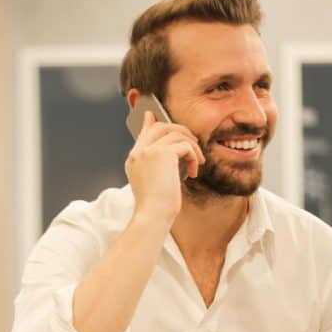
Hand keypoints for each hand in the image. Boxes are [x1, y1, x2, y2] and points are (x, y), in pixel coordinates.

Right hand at [124, 110, 204, 224]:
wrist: (153, 215)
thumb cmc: (156, 206)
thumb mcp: (154, 182)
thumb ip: (159, 165)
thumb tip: (171, 152)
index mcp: (134, 159)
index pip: (144, 133)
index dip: (152, 123)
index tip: (153, 116)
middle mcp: (139, 151)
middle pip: (160, 127)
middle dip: (180, 131)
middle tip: (192, 142)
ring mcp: (149, 150)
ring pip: (176, 133)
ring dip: (192, 146)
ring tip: (197, 161)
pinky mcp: (163, 153)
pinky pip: (185, 145)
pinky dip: (193, 156)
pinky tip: (194, 170)